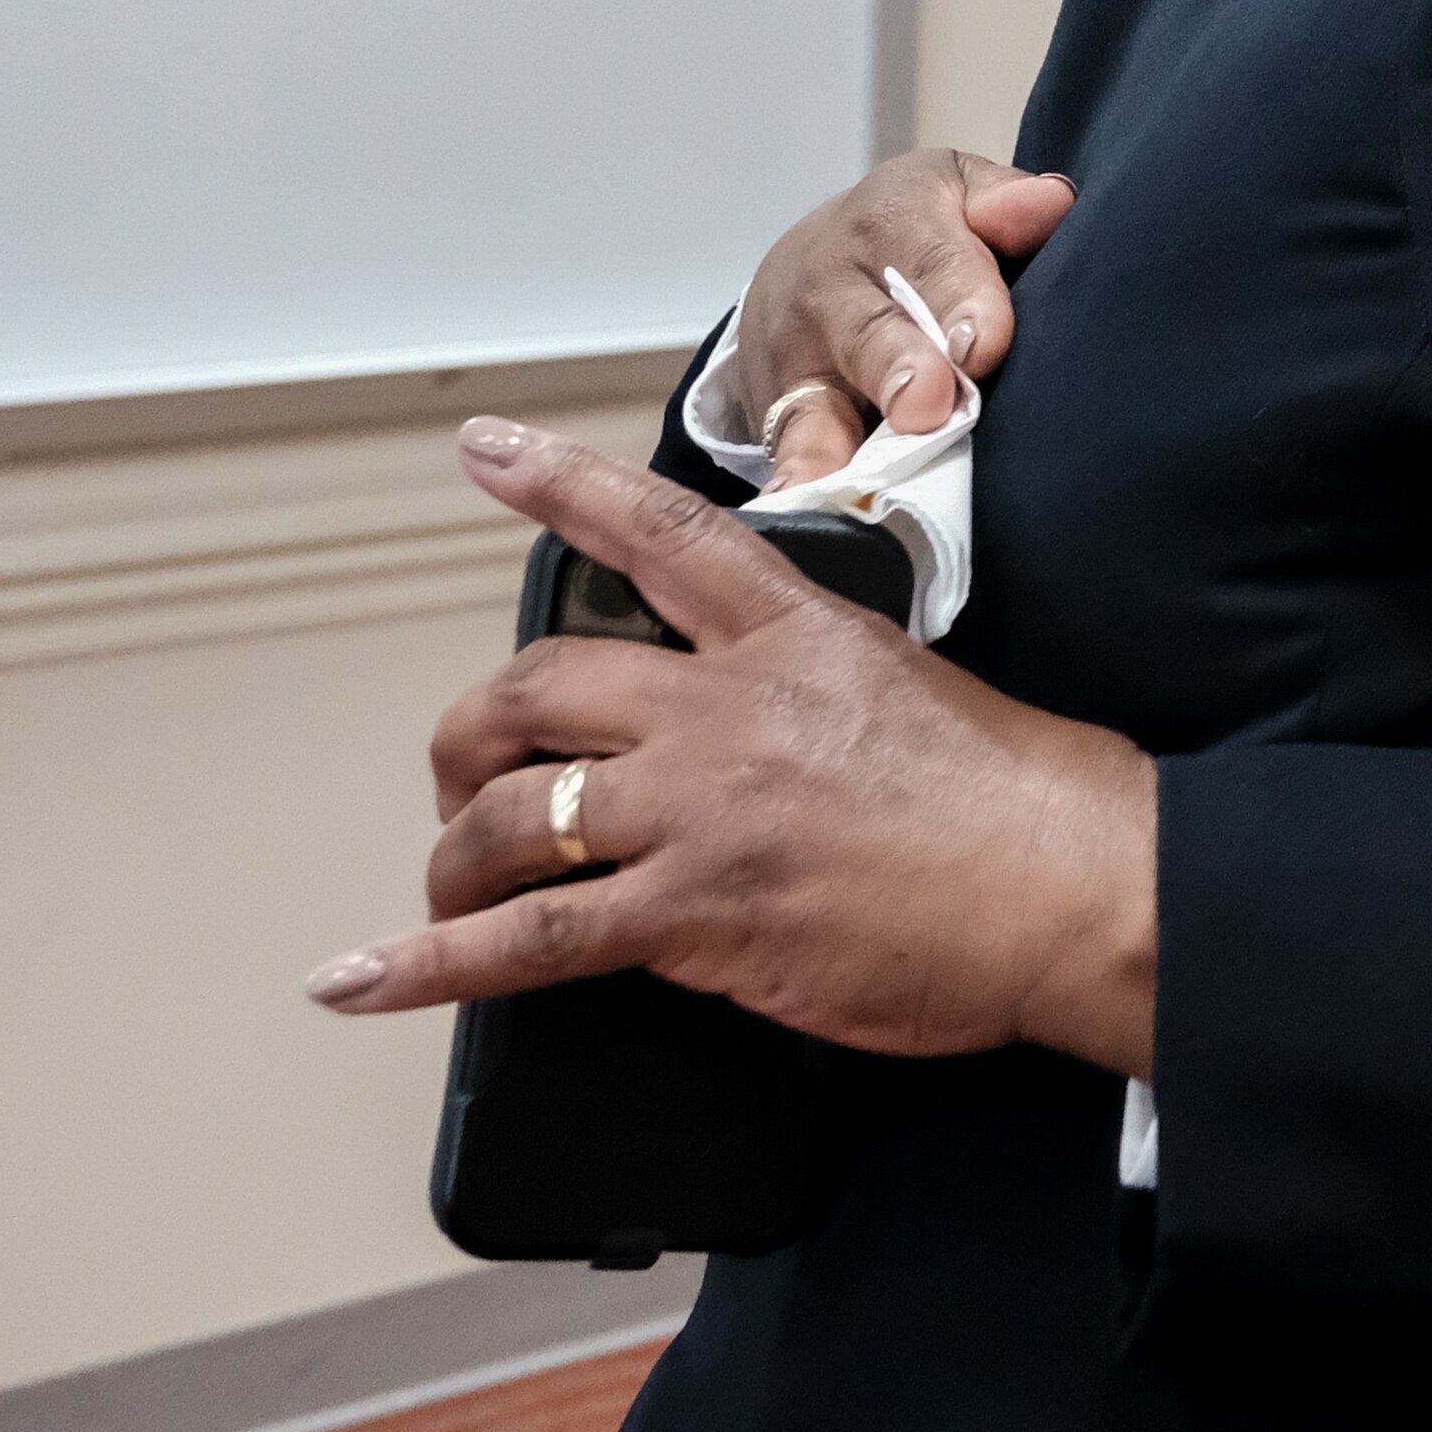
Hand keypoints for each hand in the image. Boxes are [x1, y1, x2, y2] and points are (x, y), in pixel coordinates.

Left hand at [304, 418, 1158, 1074]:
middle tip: (465, 776)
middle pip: (538, 687)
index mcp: (794, 639)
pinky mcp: (693, 912)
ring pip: (510, 815)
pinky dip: (424, 966)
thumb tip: (765, 760)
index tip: (486, 450)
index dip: (560, 485)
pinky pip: (526, 940)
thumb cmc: (1024, 806)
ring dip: (451, 860)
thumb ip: (815, 704)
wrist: (1072, 884)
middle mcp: (728, 710)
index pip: (659, 535)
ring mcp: (702, 810)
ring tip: (447, 892)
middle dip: (470, 735)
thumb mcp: (913, 693)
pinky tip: (359, 981)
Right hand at [738, 151, 1077, 482]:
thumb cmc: (909, 239)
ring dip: (828, 442)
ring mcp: (797, 361)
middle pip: (869, 331)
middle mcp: (833, 288)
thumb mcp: (954, 194)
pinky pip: (786, 454)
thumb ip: (1005, 203)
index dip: (961, 299)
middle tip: (927, 404)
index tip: (986, 344)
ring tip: (839, 474)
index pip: (934, 257)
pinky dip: (796, 483)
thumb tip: (1052, 207)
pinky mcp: (776, 419)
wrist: (798, 272)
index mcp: (891, 221)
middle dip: (897, 366)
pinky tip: (799, 507)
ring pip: (813, 402)